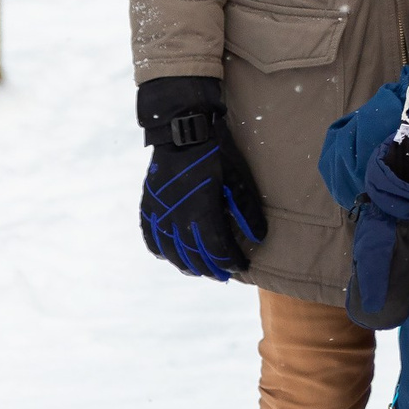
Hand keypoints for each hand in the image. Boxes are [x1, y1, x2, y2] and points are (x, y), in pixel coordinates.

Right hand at [136, 77, 268, 281]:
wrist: (181, 133)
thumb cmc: (215, 155)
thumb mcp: (237, 179)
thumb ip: (246, 210)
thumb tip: (259, 237)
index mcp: (202, 213)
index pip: (217, 250)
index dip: (230, 262)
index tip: (241, 266)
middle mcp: (177, 219)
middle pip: (194, 257)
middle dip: (211, 269)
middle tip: (223, 274)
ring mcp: (159, 214)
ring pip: (171, 252)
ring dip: (186, 265)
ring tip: (200, 271)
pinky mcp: (148, 207)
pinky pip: (151, 238)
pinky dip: (161, 251)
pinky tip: (169, 256)